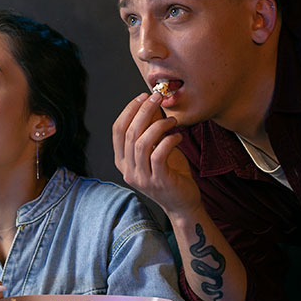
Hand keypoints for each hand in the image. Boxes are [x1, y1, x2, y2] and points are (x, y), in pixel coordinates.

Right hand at [113, 92, 200, 218]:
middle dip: (144, 111)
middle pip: (129, 133)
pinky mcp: (158, 182)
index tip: (143, 96)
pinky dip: (168, 140)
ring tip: (172, 120)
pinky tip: (178, 136)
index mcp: (123, 161)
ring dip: (158, 125)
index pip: (117, 130)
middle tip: (158, 98)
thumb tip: (150, 104)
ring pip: (141, 143)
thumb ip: (151, 130)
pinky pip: (158, 155)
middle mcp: (128, 170)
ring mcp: (142, 178)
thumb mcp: (157, 149)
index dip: (129, 110)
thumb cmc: (171, 174)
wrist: (182, 203)